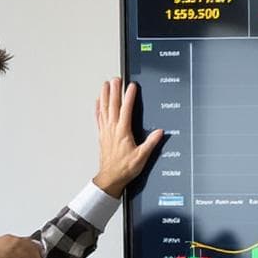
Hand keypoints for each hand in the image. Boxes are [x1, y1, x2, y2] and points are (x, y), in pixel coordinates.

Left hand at [89, 77, 166, 194]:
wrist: (110, 178)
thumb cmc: (124, 168)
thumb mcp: (142, 157)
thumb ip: (150, 143)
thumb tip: (159, 133)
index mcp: (123, 132)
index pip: (126, 109)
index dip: (129, 96)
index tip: (132, 86)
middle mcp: (112, 129)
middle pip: (113, 105)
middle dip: (115, 90)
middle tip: (116, 79)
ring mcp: (105, 131)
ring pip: (104, 109)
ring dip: (104, 95)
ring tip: (105, 84)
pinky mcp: (102, 135)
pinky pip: (98, 118)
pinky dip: (98, 108)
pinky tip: (98, 102)